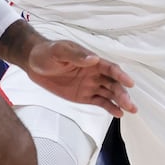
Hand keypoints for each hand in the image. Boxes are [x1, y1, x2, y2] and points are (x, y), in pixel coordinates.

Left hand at [22, 38, 136, 116]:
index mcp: (92, 61)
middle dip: (122, 93)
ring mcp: (90, 86)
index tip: (130, 83)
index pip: (110, 68)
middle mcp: (95, 74)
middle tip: (130, 104)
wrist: (33, 63)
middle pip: (113, 84)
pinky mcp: (84, 96)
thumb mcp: (59, 51)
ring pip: (110, 94)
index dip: (121, 75)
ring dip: (121, 101)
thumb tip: (93, 59)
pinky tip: (119, 113)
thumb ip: (76, 55)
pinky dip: (110, 107)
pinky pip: (100, 102)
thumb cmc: (47, 52)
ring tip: (130, 110)